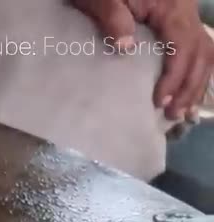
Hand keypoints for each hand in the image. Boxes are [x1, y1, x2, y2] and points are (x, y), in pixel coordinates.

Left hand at [132, 0, 213, 119]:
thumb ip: (112, 18)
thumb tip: (125, 46)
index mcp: (172, 6)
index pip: (183, 46)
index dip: (175, 76)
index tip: (159, 101)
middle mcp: (185, 10)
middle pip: (201, 51)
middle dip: (190, 85)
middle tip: (173, 114)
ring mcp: (184, 13)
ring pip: (205, 50)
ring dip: (196, 81)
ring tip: (183, 110)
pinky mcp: (177, 18)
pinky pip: (196, 45)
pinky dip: (195, 69)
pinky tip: (188, 90)